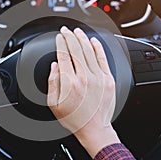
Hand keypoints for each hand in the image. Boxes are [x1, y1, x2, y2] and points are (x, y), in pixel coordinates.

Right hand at [48, 26, 119, 157]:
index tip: (59, 37)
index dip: (60, 43)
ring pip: (89, 51)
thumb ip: (52, 82)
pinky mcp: (108, 79)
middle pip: (76, 49)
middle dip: (69, 36)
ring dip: (82, 38)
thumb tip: (55, 65)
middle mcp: (84, 77)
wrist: (94, 129)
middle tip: (66, 30)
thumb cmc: (74, 118)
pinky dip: (98, 48)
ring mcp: (98, 77)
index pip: (64, 55)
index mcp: (69, 82)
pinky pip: (103, 59)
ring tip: (77, 31)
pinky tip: (93, 41)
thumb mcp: (54, 103)